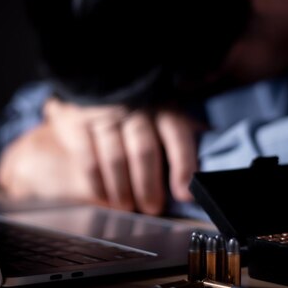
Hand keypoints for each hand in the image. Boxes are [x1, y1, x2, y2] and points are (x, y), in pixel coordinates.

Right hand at [0, 98, 199, 214]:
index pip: (176, 135)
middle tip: (151, 208)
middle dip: (148, 185)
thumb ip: (182, 130)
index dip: (182, 166)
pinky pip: (89, 160)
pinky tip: (105, 198)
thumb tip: (209, 146)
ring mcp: (104, 115)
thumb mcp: (164, 108)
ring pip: (115, 159)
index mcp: (161, 105)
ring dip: (122, 189)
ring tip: (127, 206)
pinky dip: (98, 184)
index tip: (184, 194)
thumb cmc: (138, 104)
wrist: (93, 79)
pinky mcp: (78, 122)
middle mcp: (134, 108)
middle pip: (143, 151)